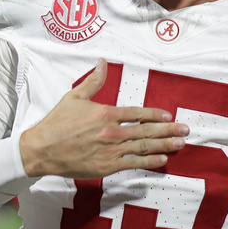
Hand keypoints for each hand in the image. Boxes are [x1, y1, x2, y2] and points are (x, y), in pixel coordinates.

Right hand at [19, 58, 188, 178]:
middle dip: (168, 130)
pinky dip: (149, 162)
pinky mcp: (106, 166)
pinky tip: (162, 159)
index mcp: (106, 113)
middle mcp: (112, 132)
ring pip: (143, 147)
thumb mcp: (74, 97)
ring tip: (180, 143)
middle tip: (185, 130)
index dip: (155, 115)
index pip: (137, 113)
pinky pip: (133, 163)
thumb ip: (93, 81)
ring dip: (164, 145)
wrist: (42, 149)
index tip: (168, 116)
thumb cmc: (56, 123)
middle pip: (146, 131)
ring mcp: (111, 150)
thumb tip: (102, 62)